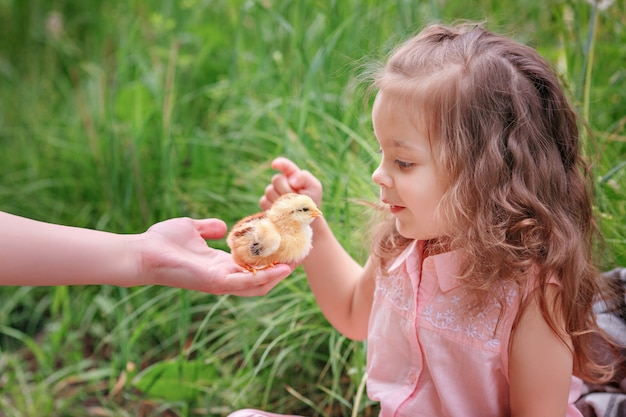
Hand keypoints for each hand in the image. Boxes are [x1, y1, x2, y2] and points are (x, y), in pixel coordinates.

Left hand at [140, 217, 292, 295]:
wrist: (142, 252)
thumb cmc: (161, 242)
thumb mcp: (191, 228)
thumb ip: (209, 228)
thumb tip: (223, 227)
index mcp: (219, 265)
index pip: (251, 265)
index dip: (270, 258)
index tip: (286, 245)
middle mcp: (223, 277)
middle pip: (260, 278)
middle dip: (280, 270)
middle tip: (299, 256)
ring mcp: (220, 282)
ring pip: (258, 284)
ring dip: (279, 276)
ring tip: (297, 263)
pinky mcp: (215, 283)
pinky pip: (246, 282)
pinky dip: (265, 277)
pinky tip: (281, 269)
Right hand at [260, 157, 322, 210]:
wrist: (304, 220)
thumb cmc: (311, 202)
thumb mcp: (314, 188)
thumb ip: (305, 178)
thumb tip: (291, 180)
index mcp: (293, 175)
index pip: (285, 166)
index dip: (279, 163)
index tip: (275, 165)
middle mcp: (281, 182)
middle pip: (277, 179)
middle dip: (286, 189)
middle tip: (296, 199)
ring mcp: (272, 192)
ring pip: (270, 191)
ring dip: (281, 200)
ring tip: (291, 207)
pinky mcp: (265, 203)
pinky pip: (264, 201)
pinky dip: (273, 207)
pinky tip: (282, 211)